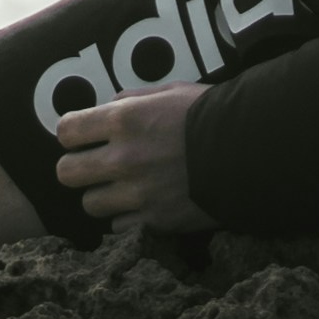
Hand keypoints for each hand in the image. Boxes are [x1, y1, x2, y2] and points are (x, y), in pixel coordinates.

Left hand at [52, 83, 216, 232]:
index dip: (72, 134)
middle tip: (94, 166)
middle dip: (77, 168)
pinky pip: (118, 227)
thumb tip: (106, 107)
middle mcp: (124, 158)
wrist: (252, 151)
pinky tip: (143, 205)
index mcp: (124, 120)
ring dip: (102, 195)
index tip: (82, 137)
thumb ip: (133, 99)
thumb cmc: (213, 114)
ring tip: (122, 188)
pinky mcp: (154, 221)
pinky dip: (126, 218)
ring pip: (90, 204)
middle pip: (67, 172)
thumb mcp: (171, 92)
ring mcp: (138, 193)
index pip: (66, 131)